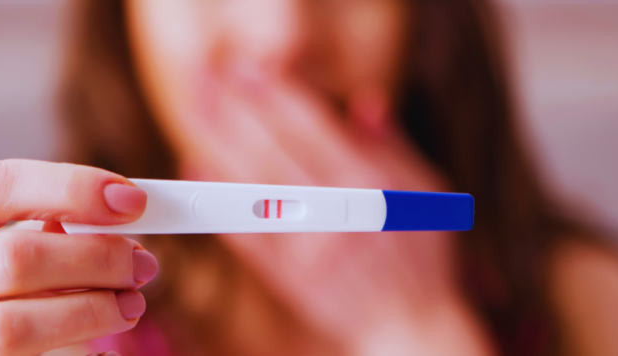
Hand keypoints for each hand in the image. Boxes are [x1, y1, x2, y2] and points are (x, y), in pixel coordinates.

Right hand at [0, 159, 158, 355]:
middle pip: (14, 258)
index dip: (72, 190)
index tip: (134, 203)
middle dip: (94, 258)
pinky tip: (105, 349)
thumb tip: (128, 207)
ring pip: (15, 325)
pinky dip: (82, 355)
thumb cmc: (6, 282)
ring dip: (91, 311)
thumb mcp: (20, 238)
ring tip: (131, 304)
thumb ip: (61, 220)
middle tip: (143, 263)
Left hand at [179, 68, 472, 350]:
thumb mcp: (424, 192)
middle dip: (237, 111)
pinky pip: (249, 236)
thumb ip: (392, 146)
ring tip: (193, 112)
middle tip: (203, 79)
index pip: (313, 128)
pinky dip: (221, 203)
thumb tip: (364, 103)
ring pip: (255, 187)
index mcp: (370, 184)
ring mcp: (310, 246)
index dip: (276, 95)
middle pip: (276, 151)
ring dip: (220, 147)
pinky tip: (198, 174)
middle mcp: (336, 211)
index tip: (246, 69)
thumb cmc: (425, 255)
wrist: (414, 325)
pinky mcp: (291, 278)